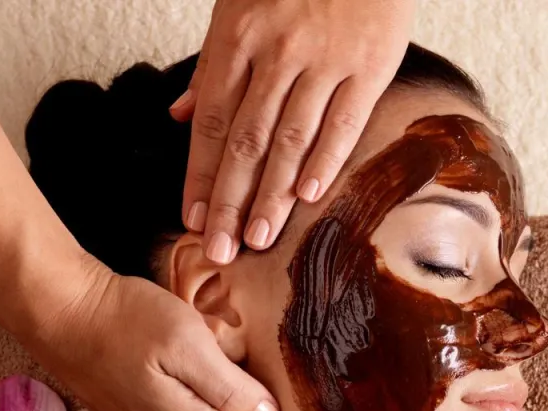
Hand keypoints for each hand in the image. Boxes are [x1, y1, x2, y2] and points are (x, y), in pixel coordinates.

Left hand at [170, 0, 414, 262]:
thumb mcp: (238, 8)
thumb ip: (211, 66)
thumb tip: (177, 114)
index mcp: (238, 39)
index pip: (211, 121)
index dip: (200, 175)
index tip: (193, 220)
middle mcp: (277, 54)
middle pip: (246, 140)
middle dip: (229, 201)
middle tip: (220, 249)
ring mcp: (324, 61)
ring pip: (291, 139)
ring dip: (272, 195)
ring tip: (258, 238)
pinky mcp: (369, 65)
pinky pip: (344, 120)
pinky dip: (326, 160)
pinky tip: (309, 197)